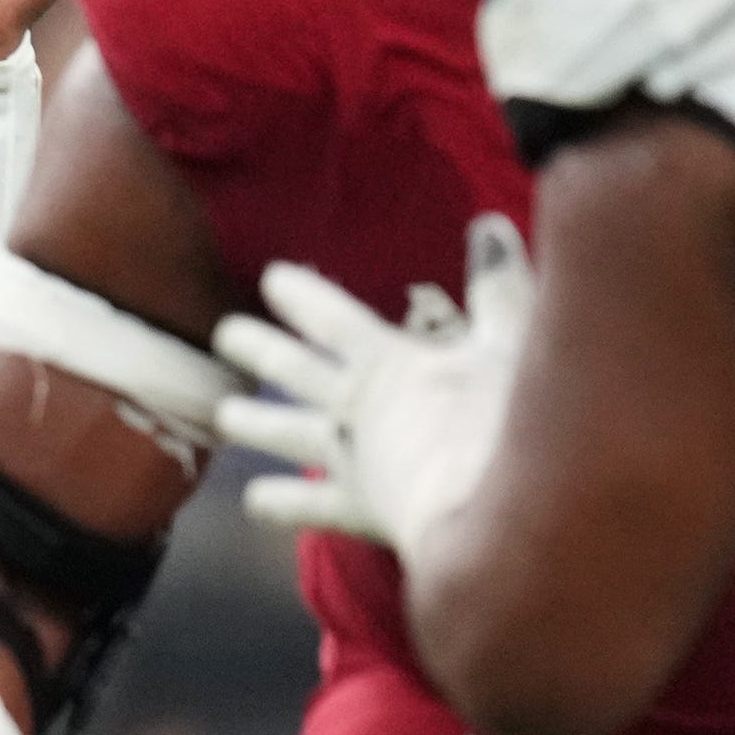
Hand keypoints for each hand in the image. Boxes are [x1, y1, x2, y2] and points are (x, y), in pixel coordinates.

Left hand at [213, 215, 531, 557]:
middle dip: (257, 348)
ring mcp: (348, 458)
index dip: (301, 296)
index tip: (271, 279)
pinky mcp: (357, 508)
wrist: (491, 510)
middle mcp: (353, 406)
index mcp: (384, 362)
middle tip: (224, 334)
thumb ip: (498, 290)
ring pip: (285, 433)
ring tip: (223, 415)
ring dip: (254, 421)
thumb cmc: (506, 422)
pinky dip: (279, 502)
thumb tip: (489, 225)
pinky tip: (254, 500)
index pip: (332, 318)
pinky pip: (307, 505)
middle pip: (292, 370)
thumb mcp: (511, 345)